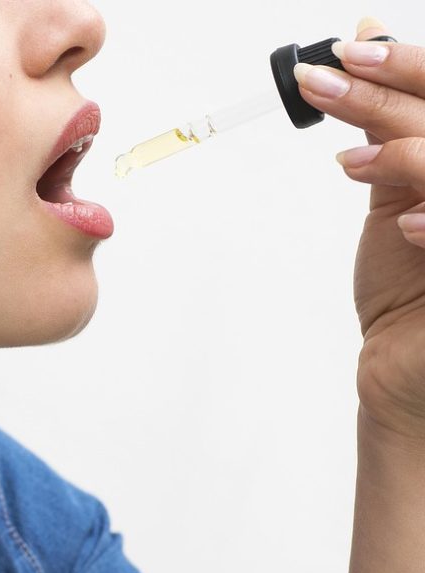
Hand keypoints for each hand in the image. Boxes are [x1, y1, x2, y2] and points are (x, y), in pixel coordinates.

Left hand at [294, 18, 424, 441]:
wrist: (402, 369)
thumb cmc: (406, 289)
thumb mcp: (396, 195)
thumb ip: (388, 129)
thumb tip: (370, 39)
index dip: (409, 68)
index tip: (348, 53)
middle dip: (389, 98)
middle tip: (326, 84)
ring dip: (405, 155)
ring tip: (350, 164)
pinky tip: (402, 224)